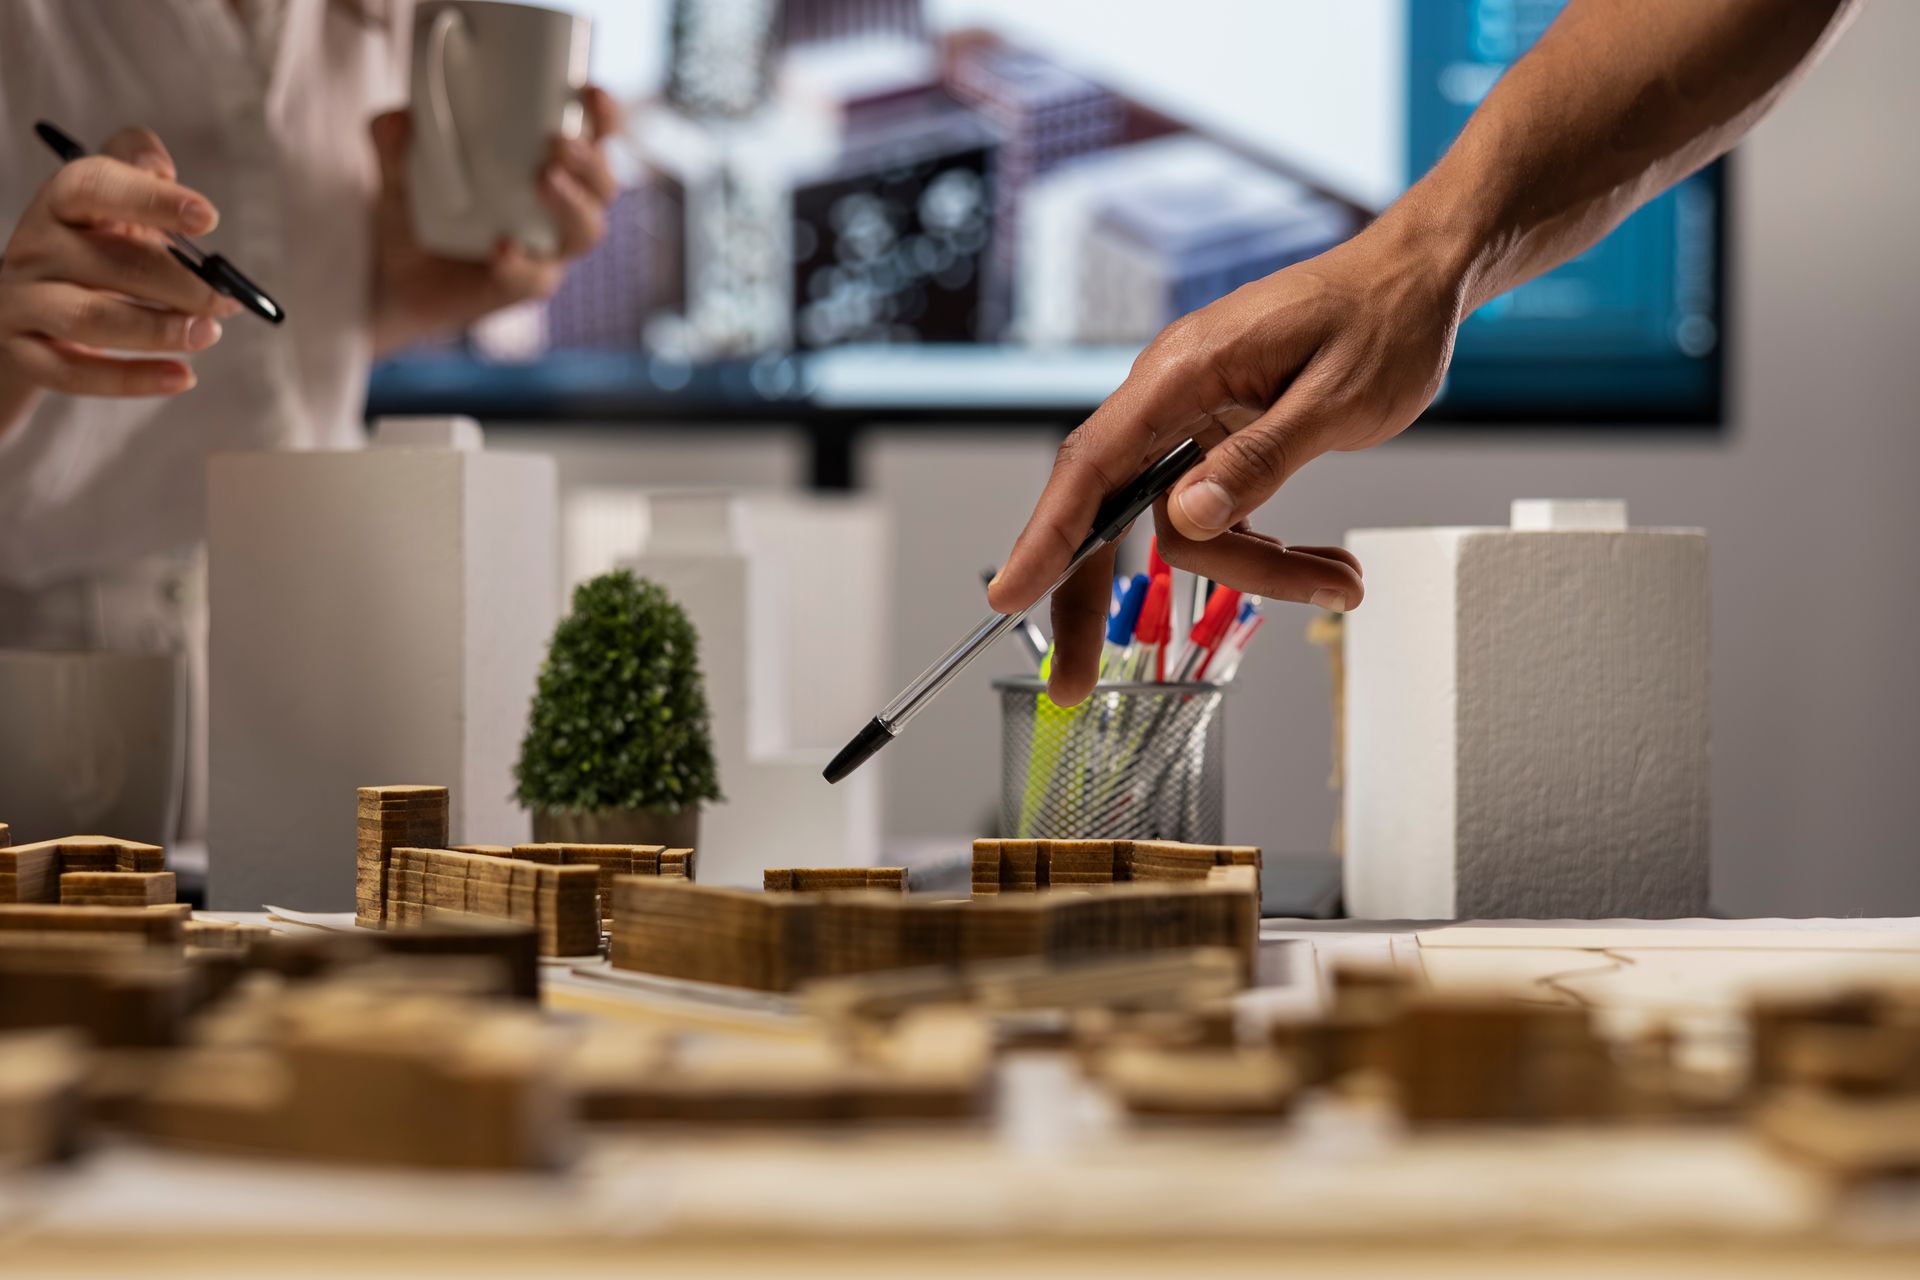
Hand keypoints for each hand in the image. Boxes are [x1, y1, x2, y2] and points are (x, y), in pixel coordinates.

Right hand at [0, 127, 234, 415]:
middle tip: (226, 299)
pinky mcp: (24, 354)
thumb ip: (135, 170)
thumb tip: (159, 166)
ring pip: (92, 319)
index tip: (208, 218)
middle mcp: (33, 247)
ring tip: (209, 333)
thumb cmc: (95, 249)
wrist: (30, 311)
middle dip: (179, 283)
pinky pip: (76, 373)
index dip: (151, 199)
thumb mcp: (113, 204)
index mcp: (60, 202)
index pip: (94, 186)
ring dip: (160, 329)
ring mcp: (22, 302)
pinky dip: (134, 379)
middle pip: (109, 262)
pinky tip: (183, 377)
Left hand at [369, 86, 622, 352]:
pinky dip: (521, 264)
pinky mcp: (523, 286)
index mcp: (547, 164)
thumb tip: (399, 120)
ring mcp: (547, 250)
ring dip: (574, 205)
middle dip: (591, 162)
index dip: (604, 116)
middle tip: (559, 144)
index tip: (591, 93)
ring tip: (544, 181)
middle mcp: (559, 208)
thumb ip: (395, 138)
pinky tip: (502, 248)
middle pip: (603, 186)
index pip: (594, 138)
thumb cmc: (418, 209)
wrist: (395, 275)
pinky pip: (535, 279)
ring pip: (587, 231)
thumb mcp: (398, 164)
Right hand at [987, 216, 1467, 704]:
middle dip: (1096, 597)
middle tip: (1076, 682)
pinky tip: (1322, 565)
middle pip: (1108, 508)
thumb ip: (1259, 461)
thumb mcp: (1336, 400)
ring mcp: (1194, 418)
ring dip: (1254, 571)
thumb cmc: (1384, 320)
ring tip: (1340, 583)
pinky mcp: (1221, 438)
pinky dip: (1265, 551)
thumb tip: (1188, 519)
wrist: (1416, 280)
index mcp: (1185, 370)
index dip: (1045, 535)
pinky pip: (1217, 513)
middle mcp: (1173, 394)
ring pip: (1182, 527)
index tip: (1009, 594)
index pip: (1093, 462)